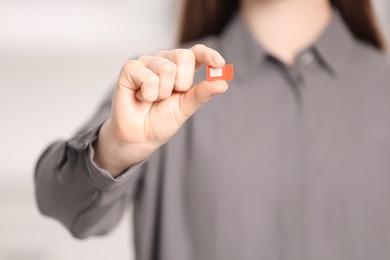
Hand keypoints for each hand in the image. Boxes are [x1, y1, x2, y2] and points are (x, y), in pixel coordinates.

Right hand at [94, 44, 228, 176]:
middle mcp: (164, 60)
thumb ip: (202, 93)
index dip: (209, 54)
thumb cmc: (161, 120)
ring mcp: (147, 62)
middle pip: (184, 56)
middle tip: (169, 96)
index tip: (220, 65)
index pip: (196, 52)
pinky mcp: (130, 68)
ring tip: (152, 99)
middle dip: (182, 83)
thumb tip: (223, 83)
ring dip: (162, 93)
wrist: (140, 136)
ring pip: (166, 68)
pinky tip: (140, 97)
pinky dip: (148, 94)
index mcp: (180, 68)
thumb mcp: (187, 107)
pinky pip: (149, 77)